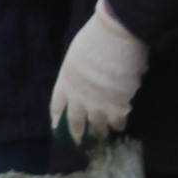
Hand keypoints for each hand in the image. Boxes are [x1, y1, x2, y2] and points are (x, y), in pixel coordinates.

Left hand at [49, 0, 148, 143]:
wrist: (116, 35)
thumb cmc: (95, 37)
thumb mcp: (76, 56)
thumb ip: (78, 72)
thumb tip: (88, 81)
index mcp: (65, 82)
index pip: (57, 106)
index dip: (57, 118)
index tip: (57, 126)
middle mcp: (78, 97)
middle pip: (74, 122)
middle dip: (77, 133)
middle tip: (80, 141)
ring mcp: (98, 103)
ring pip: (97, 126)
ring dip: (99, 132)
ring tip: (103, 136)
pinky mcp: (117, 105)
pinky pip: (117, 121)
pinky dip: (119, 125)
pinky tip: (120, 127)